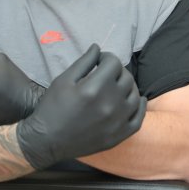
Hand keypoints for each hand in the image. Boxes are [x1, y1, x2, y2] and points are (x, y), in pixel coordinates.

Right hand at [16, 43, 145, 169]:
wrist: (48, 141)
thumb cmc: (52, 108)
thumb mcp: (63, 80)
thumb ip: (84, 62)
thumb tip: (98, 48)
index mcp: (94, 88)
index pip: (113, 63)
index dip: (106, 57)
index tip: (99, 61)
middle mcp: (110, 104)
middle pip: (126, 77)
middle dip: (117, 70)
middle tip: (106, 73)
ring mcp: (117, 121)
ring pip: (135, 95)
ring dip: (128, 86)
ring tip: (117, 86)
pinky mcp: (120, 135)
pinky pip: (139, 118)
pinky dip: (140, 106)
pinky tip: (137, 99)